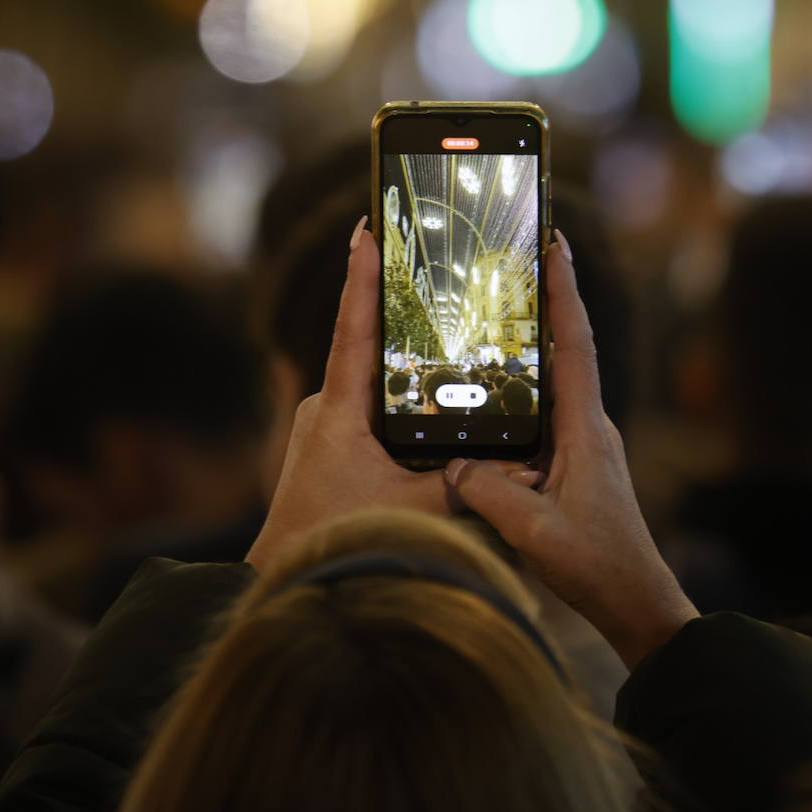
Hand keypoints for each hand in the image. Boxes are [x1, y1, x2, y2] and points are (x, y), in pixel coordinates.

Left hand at [246, 221, 450, 571]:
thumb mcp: (416, 511)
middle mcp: (325, 408)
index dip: (361, 277)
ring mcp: (324, 426)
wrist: (285, 582)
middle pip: (365, 346)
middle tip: (420, 259)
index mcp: (339, 410)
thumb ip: (469, 487)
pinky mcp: (328, 445)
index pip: (353, 329)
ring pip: (369, 380)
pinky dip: (395, 394)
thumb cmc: (342, 544)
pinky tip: (426, 397)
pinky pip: (368, 406)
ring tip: (437, 323)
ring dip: (398, 357)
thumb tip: (527, 468)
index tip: (365, 228)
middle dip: (393, 307)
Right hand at [446, 235, 697, 669]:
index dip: (566, 292)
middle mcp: (589, 427)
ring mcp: (583, 446)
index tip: (556, 244)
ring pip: (551, 386)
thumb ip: (489, 491)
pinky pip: (542, 418)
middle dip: (543, 306)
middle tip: (511, 266)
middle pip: (565, 351)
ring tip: (488, 320)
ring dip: (527, 352)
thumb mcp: (533, 530)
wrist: (637, 605)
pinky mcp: (573, 467)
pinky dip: (518, 398)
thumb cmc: (597, 566)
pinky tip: (486, 401)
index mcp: (585, 429)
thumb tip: (452, 463)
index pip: (576, 345)